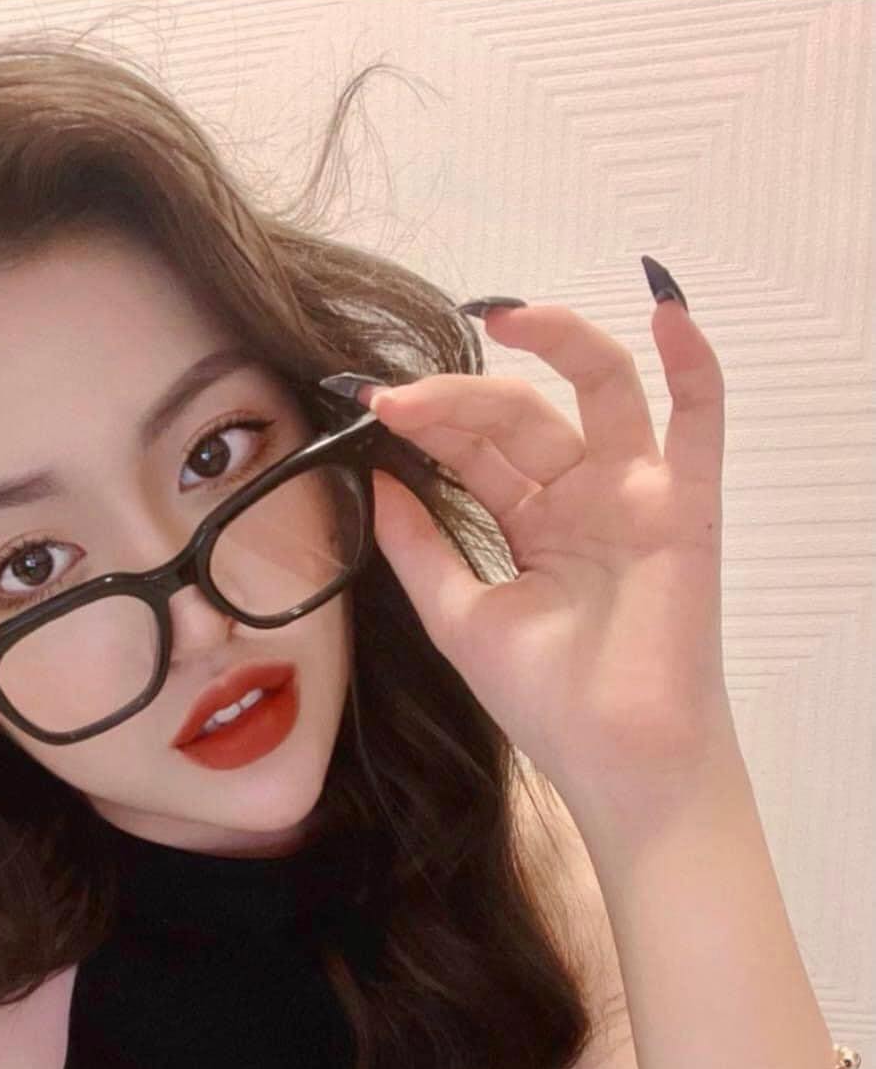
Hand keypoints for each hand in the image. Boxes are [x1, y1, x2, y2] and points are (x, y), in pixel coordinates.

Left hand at [361, 283, 739, 803]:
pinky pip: (699, 420)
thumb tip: (373, 482)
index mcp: (532, 523)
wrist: (614, 758)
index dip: (428, 424)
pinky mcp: (685, 505)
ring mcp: (635, 495)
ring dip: (558, 345)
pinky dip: (691, 363)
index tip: (370, 408)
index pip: (476, 451)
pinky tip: (663, 310)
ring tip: (504, 317)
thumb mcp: (459, 616)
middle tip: (398, 399)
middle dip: (457, 400)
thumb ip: (419, 547)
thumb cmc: (545, 700)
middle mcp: (583, 498)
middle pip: (520, 418)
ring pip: (599, 394)